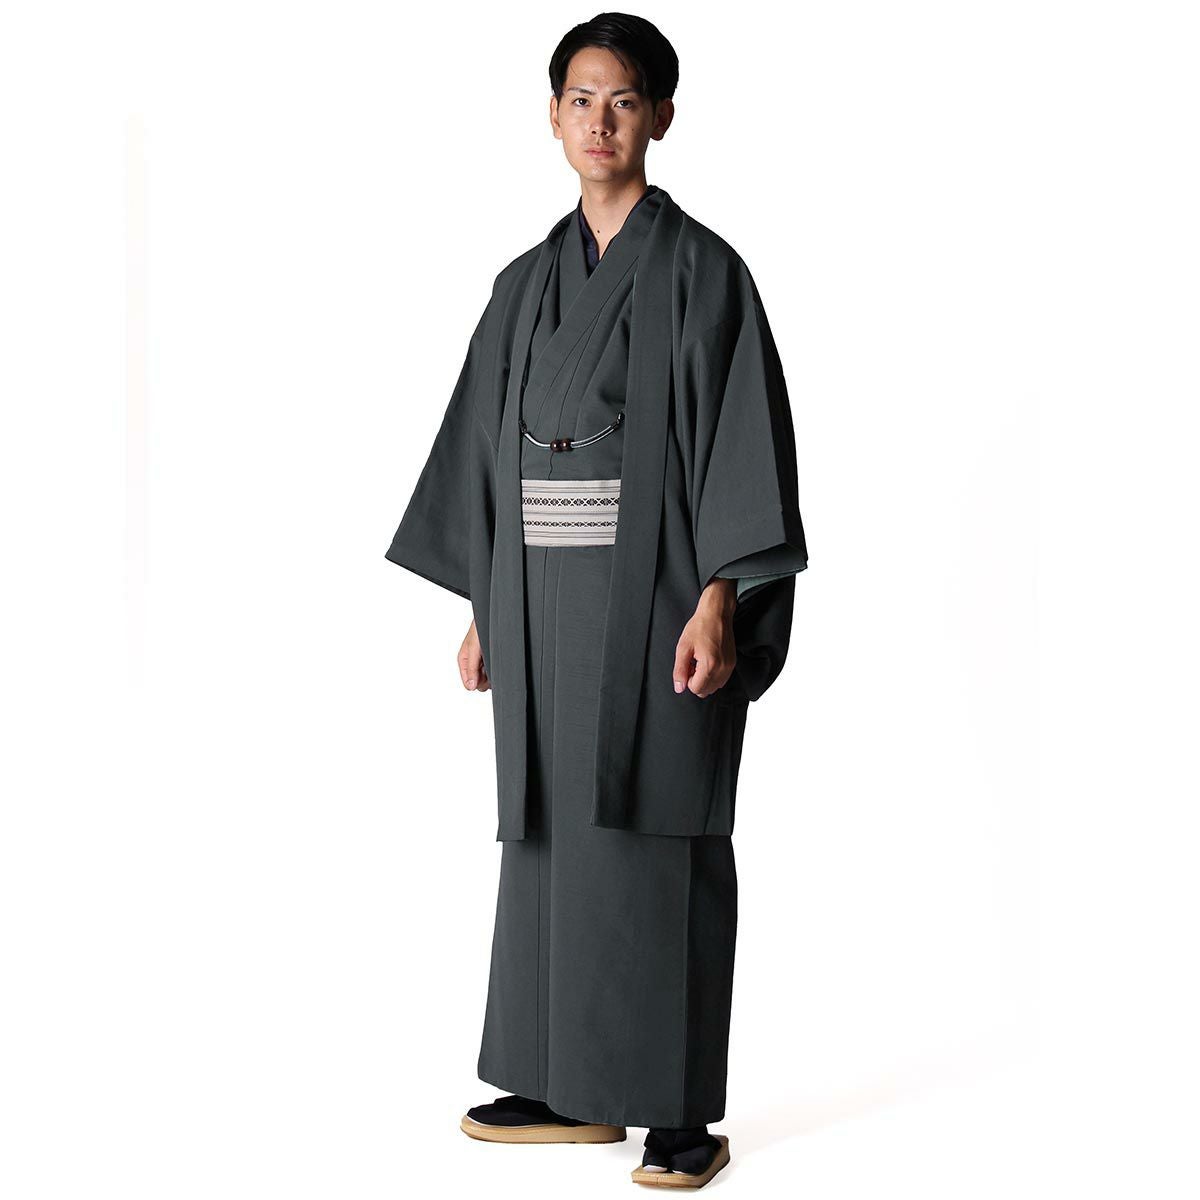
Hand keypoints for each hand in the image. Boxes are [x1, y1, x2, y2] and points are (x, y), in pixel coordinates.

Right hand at [458, 619, 490, 691]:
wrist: (489, 620)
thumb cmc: (478, 629)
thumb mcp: (472, 649)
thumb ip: (471, 668)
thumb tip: (470, 686)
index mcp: (464, 662)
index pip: (468, 683)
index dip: (476, 682)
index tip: (482, 673)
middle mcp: (472, 664)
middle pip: (478, 684)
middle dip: (484, 678)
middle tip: (487, 664)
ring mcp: (482, 664)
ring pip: (487, 680)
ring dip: (491, 673)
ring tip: (492, 659)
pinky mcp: (490, 661)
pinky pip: (493, 673)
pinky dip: (496, 669)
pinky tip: (496, 659)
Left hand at [672, 578, 736, 697]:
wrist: (717, 613)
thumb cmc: (700, 626)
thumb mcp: (683, 647)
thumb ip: (680, 670)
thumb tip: (679, 687)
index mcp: (710, 665)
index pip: (696, 689)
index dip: (688, 680)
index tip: (687, 667)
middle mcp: (722, 668)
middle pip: (706, 691)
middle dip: (696, 681)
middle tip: (692, 664)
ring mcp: (729, 666)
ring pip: (714, 687)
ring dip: (705, 679)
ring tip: (700, 662)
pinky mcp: (732, 663)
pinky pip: (722, 679)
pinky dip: (713, 675)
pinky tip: (708, 661)